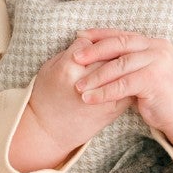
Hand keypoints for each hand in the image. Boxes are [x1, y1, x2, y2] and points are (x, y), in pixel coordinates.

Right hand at [16, 32, 129, 167]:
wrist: (49, 131)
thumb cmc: (46, 96)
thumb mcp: (49, 68)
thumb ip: (69, 52)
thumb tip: (90, 42)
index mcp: (68, 69)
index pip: (88, 44)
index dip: (88, 42)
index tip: (86, 45)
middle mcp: (87, 82)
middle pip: (108, 54)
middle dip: (108, 50)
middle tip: (105, 51)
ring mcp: (103, 96)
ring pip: (121, 69)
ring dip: (120, 63)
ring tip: (114, 62)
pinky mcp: (113, 108)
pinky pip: (127, 87)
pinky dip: (126, 79)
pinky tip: (121, 77)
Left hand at [71, 31, 172, 141]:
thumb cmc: (155, 95)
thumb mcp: (139, 73)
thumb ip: (124, 62)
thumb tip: (91, 54)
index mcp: (152, 42)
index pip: (121, 34)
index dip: (99, 34)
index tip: (79, 36)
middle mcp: (157, 47)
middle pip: (119, 44)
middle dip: (94, 51)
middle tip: (74, 59)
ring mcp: (159, 62)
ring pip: (120, 65)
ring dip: (96, 76)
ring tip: (79, 86)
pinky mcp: (156, 80)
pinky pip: (124, 84)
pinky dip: (105, 91)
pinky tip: (90, 98)